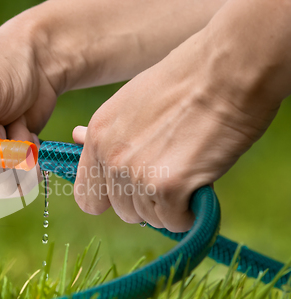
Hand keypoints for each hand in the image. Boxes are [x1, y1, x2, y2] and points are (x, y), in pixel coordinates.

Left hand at [73, 0, 290, 231]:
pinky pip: (174, 222)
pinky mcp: (167, 187)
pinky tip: (199, 186)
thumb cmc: (185, 81)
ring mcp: (136, 174)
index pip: (86, 197)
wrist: (226, 72)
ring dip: (170, 205)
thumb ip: (104, 131)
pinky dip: (190, 213)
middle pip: (122, 211)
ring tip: (188, 170)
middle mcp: (110, 158)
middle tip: (172, 173)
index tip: (130, 192)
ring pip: (149, 218)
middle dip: (146, 201)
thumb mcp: (128, 101)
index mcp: (97, 137)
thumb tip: (76, 136)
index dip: (110, 200)